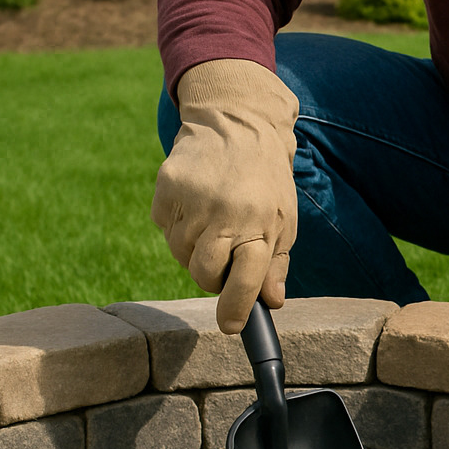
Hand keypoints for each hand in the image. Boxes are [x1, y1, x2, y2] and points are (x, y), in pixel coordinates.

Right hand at [150, 59, 300, 333]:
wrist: (237, 123)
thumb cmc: (266, 180)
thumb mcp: (283, 220)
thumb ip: (276, 264)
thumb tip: (270, 303)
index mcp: (259, 225)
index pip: (246, 279)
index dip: (236, 307)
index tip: (230, 325)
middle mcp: (225, 215)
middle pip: (204, 275)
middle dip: (212, 277)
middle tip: (225, 258)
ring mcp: (192, 202)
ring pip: (181, 255)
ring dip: (195, 249)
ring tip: (214, 221)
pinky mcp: (166, 189)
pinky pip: (165, 230)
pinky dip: (178, 227)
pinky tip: (196, 205)